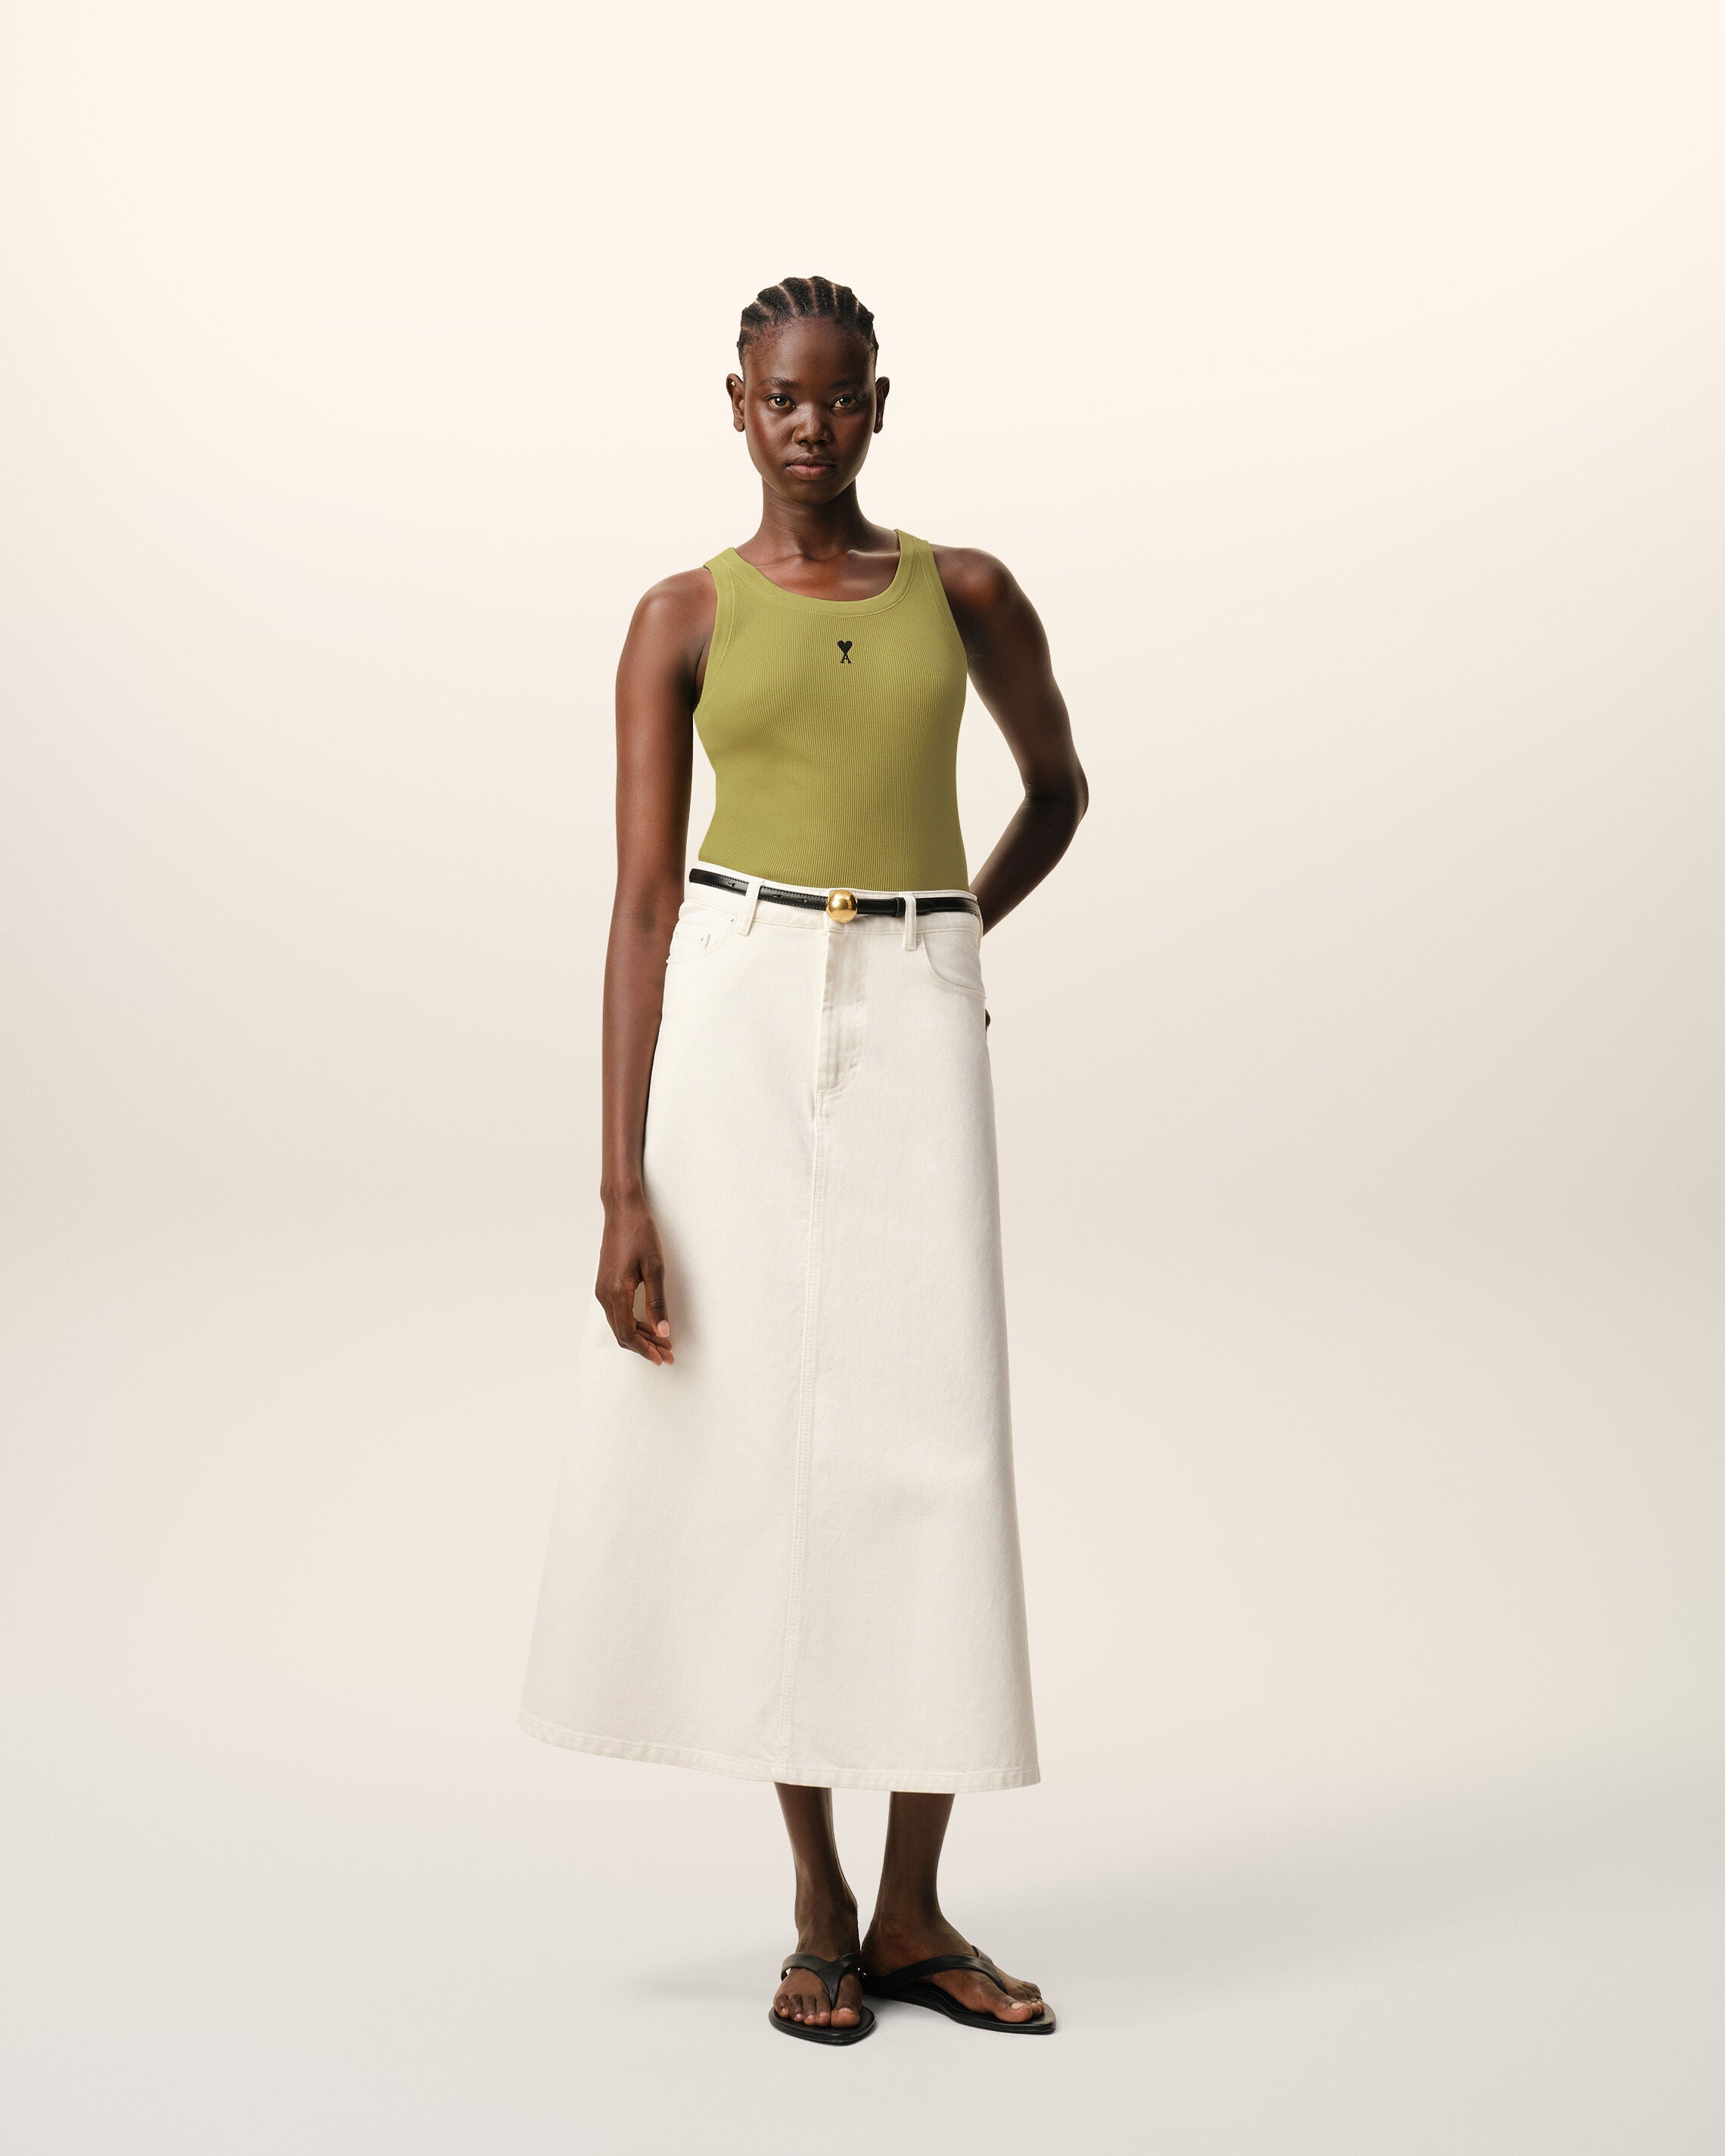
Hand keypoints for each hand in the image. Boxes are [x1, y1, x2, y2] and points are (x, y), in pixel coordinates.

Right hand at [595, 1194, 673, 1364]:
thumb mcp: (655, 1267)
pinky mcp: (605, 1284)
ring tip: (662, 1343)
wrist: (622, 1210)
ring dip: (640, 1337)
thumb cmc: (640, 1233)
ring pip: (619, 1324)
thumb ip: (657, 1301)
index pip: (628, 1333)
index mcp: (615, 1292)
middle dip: (644, 1347)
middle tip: (667, 1354)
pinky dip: (633, 1323)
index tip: (662, 1357)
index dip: (645, 1349)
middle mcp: (604, 1294)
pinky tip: (648, 1325)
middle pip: (622, 1333)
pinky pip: (617, 1313)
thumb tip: (663, 1330)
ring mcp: (602, 1289)